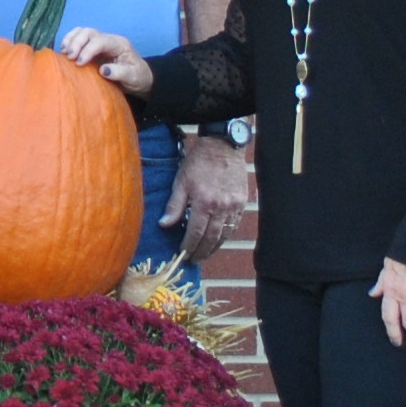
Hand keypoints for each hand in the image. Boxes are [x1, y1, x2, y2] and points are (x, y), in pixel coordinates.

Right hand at [55, 27, 153, 95]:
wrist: (139, 78)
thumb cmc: (137, 77)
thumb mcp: (133, 77)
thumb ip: (120, 73)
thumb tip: (103, 70)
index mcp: (119, 44)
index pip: (100, 41)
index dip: (87, 50)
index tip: (79, 63)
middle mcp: (109, 39)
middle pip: (89, 32)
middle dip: (76, 43)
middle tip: (69, 57)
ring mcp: (101, 42)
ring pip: (82, 31)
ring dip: (71, 40)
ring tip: (64, 53)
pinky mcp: (93, 47)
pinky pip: (79, 38)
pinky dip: (70, 42)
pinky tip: (64, 52)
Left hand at [168, 131, 252, 264]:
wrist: (223, 146)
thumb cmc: (198, 162)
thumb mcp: (180, 181)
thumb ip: (174, 205)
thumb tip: (164, 225)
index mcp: (204, 202)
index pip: (195, 232)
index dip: (189, 246)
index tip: (182, 254)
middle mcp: (221, 207)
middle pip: (211, 238)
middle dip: (202, 251)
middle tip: (194, 260)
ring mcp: (234, 206)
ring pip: (225, 234)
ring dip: (214, 247)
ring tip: (205, 254)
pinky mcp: (242, 202)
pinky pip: (235, 225)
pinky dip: (226, 235)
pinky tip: (219, 239)